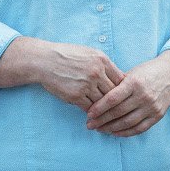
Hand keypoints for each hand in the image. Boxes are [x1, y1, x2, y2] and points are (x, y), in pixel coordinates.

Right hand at [0, 37, 124, 109]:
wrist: (45, 60)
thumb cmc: (68, 56)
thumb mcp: (89, 53)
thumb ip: (104, 65)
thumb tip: (120, 78)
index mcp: (102, 60)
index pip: (121, 79)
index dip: (123, 90)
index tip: (125, 97)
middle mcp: (96, 72)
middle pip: (114, 93)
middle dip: (116, 102)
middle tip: (122, 111)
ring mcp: (86, 84)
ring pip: (103, 103)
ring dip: (105, 111)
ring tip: (109, 117)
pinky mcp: (76, 95)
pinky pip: (90, 108)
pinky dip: (93, 113)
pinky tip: (94, 117)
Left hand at [86, 51, 169, 136]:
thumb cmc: (147, 72)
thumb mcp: (132, 73)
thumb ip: (117, 85)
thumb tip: (96, 96)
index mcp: (134, 82)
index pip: (112, 98)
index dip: (99, 108)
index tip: (88, 114)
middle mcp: (143, 96)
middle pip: (118, 112)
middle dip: (101, 120)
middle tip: (90, 125)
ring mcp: (151, 107)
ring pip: (127, 123)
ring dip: (111, 128)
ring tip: (100, 129)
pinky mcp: (157, 115)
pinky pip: (139, 128)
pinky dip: (125, 132)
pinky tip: (115, 132)